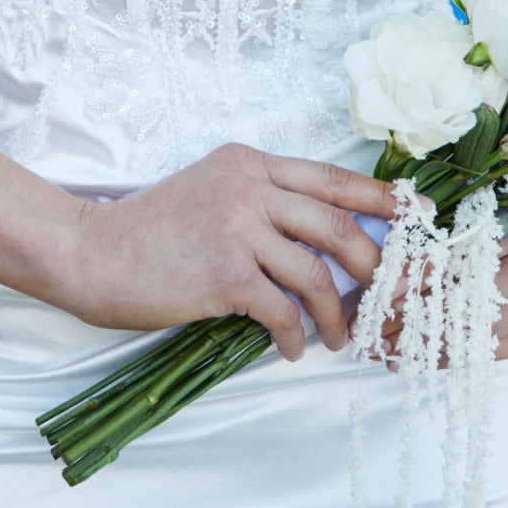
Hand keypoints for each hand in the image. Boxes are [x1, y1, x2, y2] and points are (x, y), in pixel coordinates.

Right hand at [64, 142, 399, 362]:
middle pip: (337, 224)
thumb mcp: (209, 188)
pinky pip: (283, 310)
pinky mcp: (224, 273)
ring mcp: (236, 228)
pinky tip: (292, 346)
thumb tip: (317, 236)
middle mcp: (248, 186)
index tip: (415, 213)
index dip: (380, 196)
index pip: (330, 176)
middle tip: (382, 294)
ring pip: (317, 274)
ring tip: (336, 336)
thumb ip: (258, 198)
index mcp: (248, 161)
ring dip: (336, 314)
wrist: (92, 250)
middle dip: (373, 265)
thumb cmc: (150, 227)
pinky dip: (296, 335)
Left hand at [362, 224, 507, 366]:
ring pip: (480, 341)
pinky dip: (460, 357)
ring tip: (390, 354)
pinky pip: (495, 354)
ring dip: (432, 349)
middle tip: (375, 334)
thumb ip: (466, 241)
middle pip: (470, 315)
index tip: (381, 295)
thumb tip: (411, 263)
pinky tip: (428, 360)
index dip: (421, 286)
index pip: (465, 275)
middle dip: (418, 325)